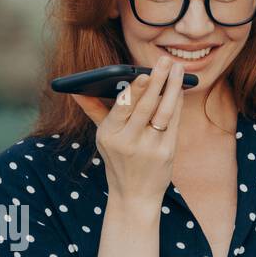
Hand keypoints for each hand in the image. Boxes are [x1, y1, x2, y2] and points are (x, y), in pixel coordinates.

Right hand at [69, 55, 184, 205]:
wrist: (134, 195)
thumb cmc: (118, 160)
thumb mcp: (103, 138)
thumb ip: (94, 110)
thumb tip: (76, 90)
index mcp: (109, 135)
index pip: (122, 108)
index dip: (135, 91)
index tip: (143, 74)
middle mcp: (128, 142)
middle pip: (146, 106)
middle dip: (157, 80)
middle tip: (164, 61)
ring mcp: (149, 148)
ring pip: (163, 111)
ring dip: (172, 87)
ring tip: (177, 69)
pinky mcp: (166, 152)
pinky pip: (173, 121)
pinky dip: (177, 103)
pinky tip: (179, 89)